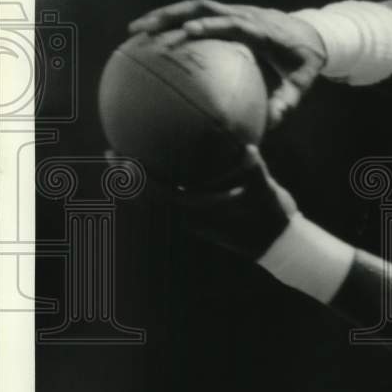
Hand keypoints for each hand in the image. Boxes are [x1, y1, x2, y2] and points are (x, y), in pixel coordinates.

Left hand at [109, 145, 297, 259]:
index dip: (135, 178)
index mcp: (197, 212)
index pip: (156, 194)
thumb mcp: (264, 194)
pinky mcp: (206, 212)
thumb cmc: (270, 220)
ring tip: (135, 155)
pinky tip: (179, 158)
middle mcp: (191, 213)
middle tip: (113, 152)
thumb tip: (247, 148)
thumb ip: (254, 171)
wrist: (278, 244)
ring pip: (163, 196)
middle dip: (129, 177)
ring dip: (146, 179)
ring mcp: (197, 213)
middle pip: (150, 195)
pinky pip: (181, 192)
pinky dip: (171, 177)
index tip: (119, 158)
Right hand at [128, 0, 326, 126]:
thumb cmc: (304, 62)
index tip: (189, 32)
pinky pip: (198, 13)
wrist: (312, 33)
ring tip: (135, 31)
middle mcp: (246, 15)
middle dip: (173, 16)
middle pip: (206, 8)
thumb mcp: (301, 83)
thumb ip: (286, 102)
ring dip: (165, 15)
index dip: (213, 25)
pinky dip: (174, 20)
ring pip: (196, 7)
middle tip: (144, 32)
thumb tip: (269, 126)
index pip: (235, 24)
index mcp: (263, 30)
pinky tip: (151, 37)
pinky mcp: (228, 13)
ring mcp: (235, 11)